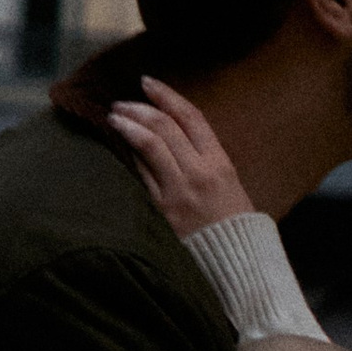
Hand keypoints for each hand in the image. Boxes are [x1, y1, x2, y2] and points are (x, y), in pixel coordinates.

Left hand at [107, 74, 256, 236]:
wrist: (237, 268)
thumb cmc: (235, 229)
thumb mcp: (231, 188)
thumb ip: (206, 162)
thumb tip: (175, 137)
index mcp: (220, 165)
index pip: (191, 118)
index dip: (167, 95)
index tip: (148, 82)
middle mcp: (199, 174)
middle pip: (165, 127)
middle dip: (140, 108)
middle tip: (122, 102)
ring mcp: (178, 193)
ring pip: (148, 147)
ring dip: (127, 127)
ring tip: (114, 117)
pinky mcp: (161, 213)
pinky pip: (140, 176)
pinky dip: (128, 157)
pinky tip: (117, 147)